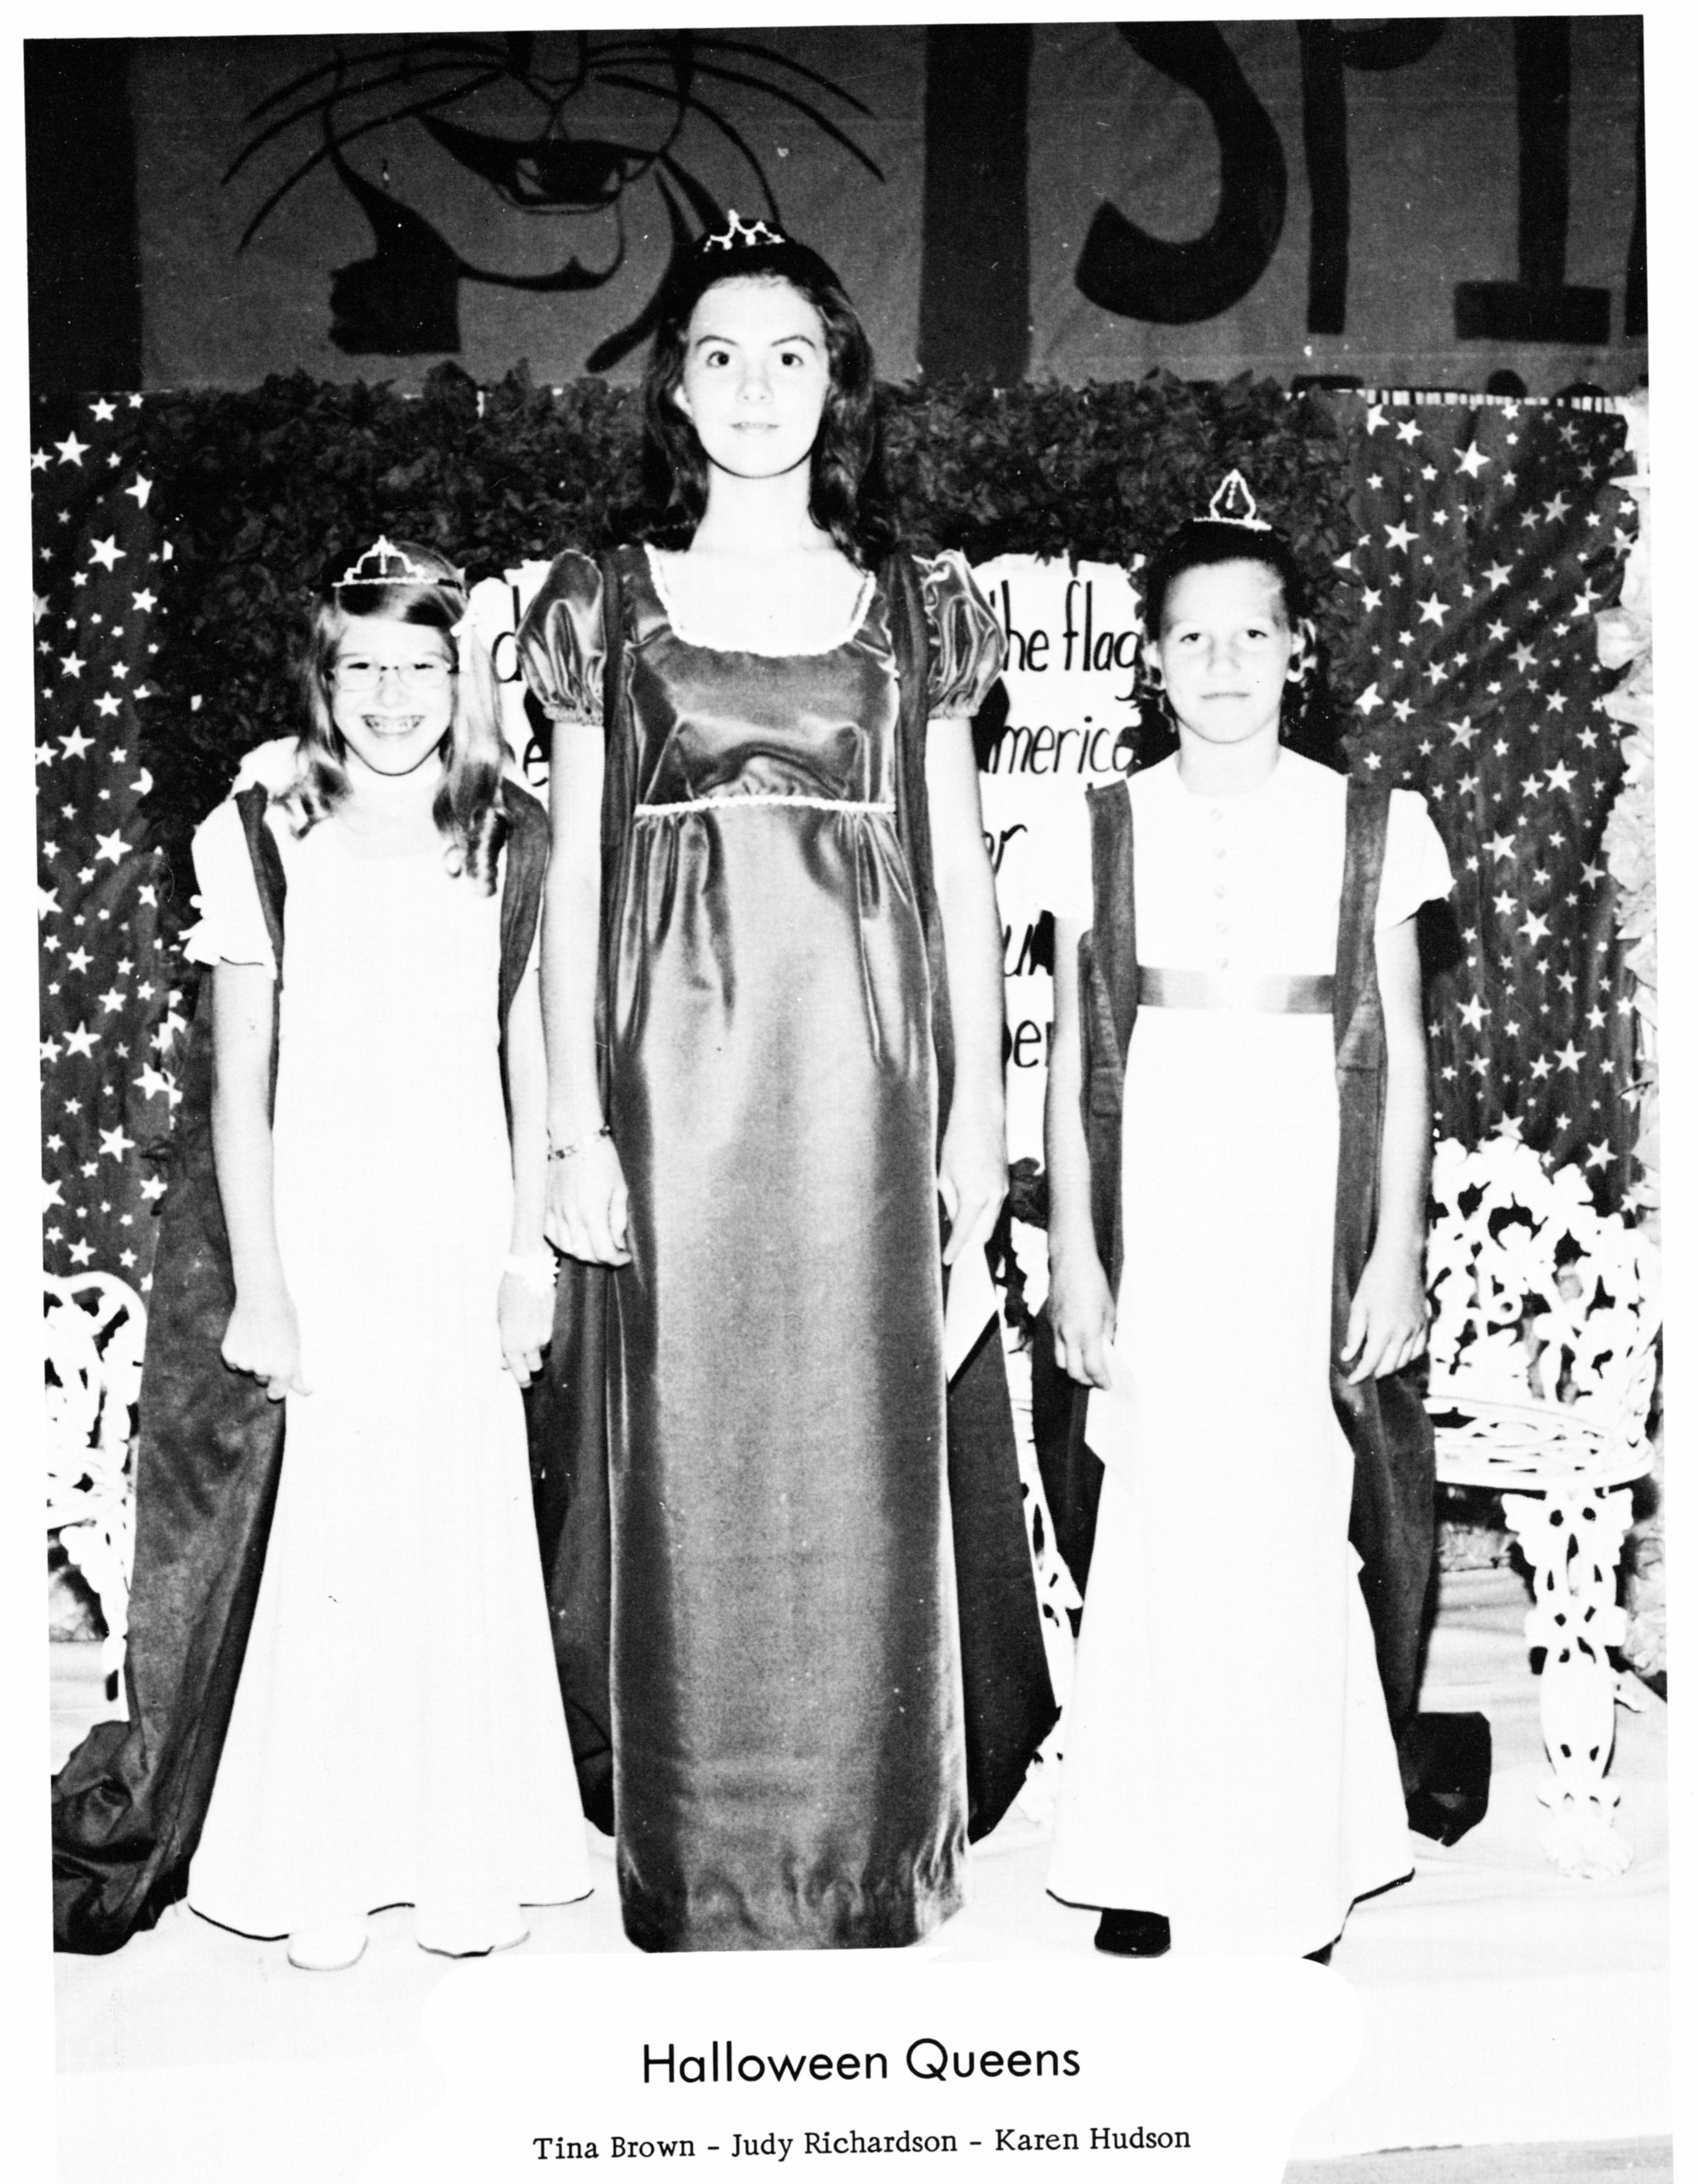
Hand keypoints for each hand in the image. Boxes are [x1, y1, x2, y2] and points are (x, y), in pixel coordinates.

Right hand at [222, 1285, 308, 1401]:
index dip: (275, 1387)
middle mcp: (264, 1370)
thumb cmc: (284, 1319)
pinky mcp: (229, 1354)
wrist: (262, 1297)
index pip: (276, 1394)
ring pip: (247, 1368)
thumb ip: (297, 1372)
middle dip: (265, 1366)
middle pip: (261, 1379)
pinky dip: (237, 1353)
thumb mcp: (295, 1345)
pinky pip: (233, 1362)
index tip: (275, 1380)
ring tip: (257, 1336)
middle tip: (268, 1344)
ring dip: (250, 1358)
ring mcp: (245, 1363)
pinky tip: (244, 1335)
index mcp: (284, 1370)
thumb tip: (306, 1392)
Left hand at [499, 1267, 555, 1386]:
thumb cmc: (509, 1297)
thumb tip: (504, 1363)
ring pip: (543, 1349)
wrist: (528, 1275)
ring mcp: (544, 1335)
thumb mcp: (500, 1321)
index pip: (521, 1373)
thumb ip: (504, 1345)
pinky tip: (538, 1319)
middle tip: (527, 1354)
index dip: (523, 1380)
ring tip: (531, 1327)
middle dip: (531, 1362)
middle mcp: (529, 1343)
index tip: (526, 1383)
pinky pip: (550, 1336)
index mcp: (511, 1344)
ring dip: (538, 1344)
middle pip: (535, 1366)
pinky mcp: (555, 1325)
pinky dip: (545, 1332)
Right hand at [544, 1134, 631, 1265]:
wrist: (573, 1138)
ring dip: (584, 1253)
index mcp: (592, 1212)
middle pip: (585, 1255)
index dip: (617, 1259)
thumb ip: (618, 1220)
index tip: (625, 1257)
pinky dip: (565, 1243)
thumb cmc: (602, 1160)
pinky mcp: (545, 1208)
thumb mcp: (619, 1189)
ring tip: (596, 1245)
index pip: (603, 1252)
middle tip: (613, 1251)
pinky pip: (551, 1237)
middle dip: (602, 1258)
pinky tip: (576, 1238)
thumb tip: (617, 1242)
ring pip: (567, 1249)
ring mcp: (555, 1213)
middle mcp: (570, 1216)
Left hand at [938, 1103, 1006, 1267]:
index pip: (965, 1234)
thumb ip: (950, 1203)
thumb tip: (955, 1223)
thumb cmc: (958, 1141)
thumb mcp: (944, 1176)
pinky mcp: (1005, 1183)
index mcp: (976, 1197)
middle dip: (969, 1247)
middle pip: (983, 1234)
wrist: (981, 1115)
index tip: (948, 1261)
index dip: (955, 1250)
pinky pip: (994, 1208)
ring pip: (991, 1222)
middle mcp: (995, 1197)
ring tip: (960, 1240)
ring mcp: (1003, 1190)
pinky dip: (983, 1216)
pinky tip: (970, 1216)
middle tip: (955, 1256)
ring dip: (977, 1231)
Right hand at [1048, 1245, 1115, 1387]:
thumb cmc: (1094, 1282)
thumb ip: (1107, 1333)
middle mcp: (1069, 1333)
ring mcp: (1056, 1328)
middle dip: (1085, 1380)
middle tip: (1096, 1381)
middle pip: (1073, 1371)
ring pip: (1060, 1361)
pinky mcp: (1049, 1321)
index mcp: (1088, 1331)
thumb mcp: (1109, 1309)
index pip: (1093, 1367)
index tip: (1107, 1385)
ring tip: (1084, 1368)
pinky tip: (1075, 1349)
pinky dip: (1065, 1354)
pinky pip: (1055, 1346)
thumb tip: (1106, 1349)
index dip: (1101, 1380)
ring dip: (1073, 1369)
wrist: (1071, 1261)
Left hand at [1342, 1245, 1428, 1383]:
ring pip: (1405, 1361)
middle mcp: (1403, 1333)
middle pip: (1389, 1366)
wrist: (1400, 1261)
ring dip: (1391, 1366)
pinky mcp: (1425, 1323)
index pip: (1371, 1363)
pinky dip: (1408, 1357)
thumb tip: (1348, 1356)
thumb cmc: (1375, 1280)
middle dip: (1374, 1372)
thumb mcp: (1358, 1306)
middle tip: (1363, 1371)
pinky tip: (1398, 1354)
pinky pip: (1419, 1349)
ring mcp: (1417, 1329)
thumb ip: (1354, 1334)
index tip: (1352, 1380)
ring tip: (1378, 1363)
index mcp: (1383, 1330)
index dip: (1360, 1374)